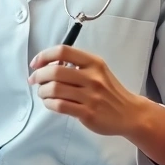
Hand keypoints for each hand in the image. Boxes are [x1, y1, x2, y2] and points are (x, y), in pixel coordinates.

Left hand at [28, 45, 143, 136]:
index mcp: (94, 63)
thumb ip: (76, 65)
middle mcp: (92, 77)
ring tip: (42, 93)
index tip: (36, 63)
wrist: (129, 113)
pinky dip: (49, 104)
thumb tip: (47, 65)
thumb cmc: (110, 91)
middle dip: (38, 76)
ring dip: (42, 91)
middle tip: (34, 80)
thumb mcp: (98, 71)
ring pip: (55, 89)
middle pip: (55, 71)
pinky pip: (60, 106)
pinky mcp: (88, 113)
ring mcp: (90, 96)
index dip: (44, 55)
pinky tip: (50, 103)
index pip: (63, 51)